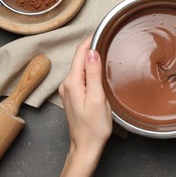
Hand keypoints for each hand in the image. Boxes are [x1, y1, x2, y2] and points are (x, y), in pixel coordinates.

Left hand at [58, 37, 111, 176]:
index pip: (80, 53)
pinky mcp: (73, 95)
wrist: (86, 146)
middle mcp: (67, 84)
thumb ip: (93, 74)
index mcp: (72, 82)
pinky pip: (81, 75)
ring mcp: (69, 90)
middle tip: (108, 37)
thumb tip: (92, 52)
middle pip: (80, 58)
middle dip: (92, 46)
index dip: (91, 40)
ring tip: (106, 49)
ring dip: (91, 57)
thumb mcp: (97, 99)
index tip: (103, 30)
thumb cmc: (94, 127)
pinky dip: (90, 68)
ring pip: (80, 67)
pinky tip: (99, 68)